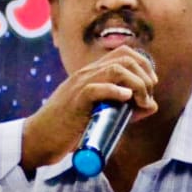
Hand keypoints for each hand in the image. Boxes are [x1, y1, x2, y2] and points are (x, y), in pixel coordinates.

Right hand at [21, 46, 156, 173]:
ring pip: (116, 69)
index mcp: (92, 73)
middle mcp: (87, 74)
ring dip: (137, 84)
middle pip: (125, 58)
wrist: (39, 138)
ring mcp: (79, 85)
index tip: (150, 87)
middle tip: (147, 98)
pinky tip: (125, 99)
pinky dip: (115, 91)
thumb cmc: (69, 129)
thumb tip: (152, 105)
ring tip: (141, 102)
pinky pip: (96, 88)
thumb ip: (125, 108)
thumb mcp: (101, 113)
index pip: (124, 53)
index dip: (144, 65)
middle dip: (145, 76)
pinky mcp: (75, 101)